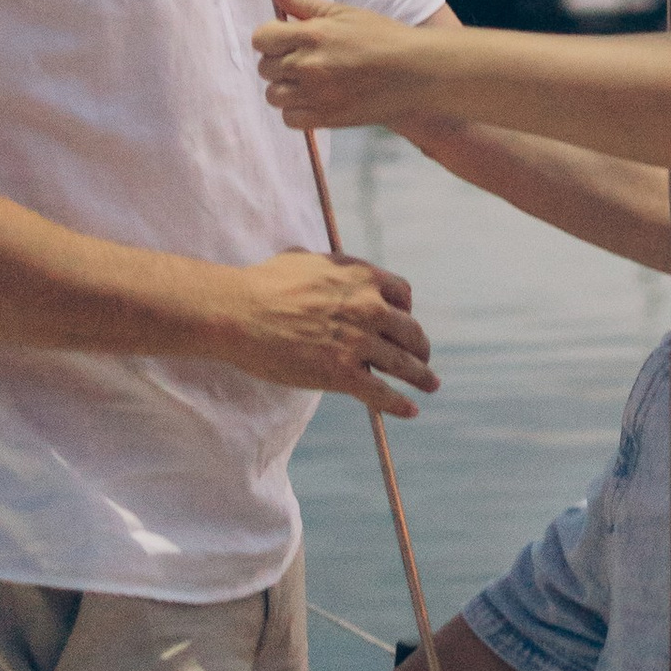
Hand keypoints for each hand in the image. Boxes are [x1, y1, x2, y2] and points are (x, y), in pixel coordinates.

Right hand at [205, 250, 436, 414]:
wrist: (239, 312)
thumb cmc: (263, 284)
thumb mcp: (306, 260)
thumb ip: (330, 267)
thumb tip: (332, 269)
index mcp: (361, 277)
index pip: (402, 294)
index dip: (405, 310)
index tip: (401, 322)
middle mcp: (368, 307)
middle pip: (410, 330)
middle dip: (420, 346)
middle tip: (423, 358)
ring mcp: (357, 341)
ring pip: (403, 363)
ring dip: (420, 376)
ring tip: (431, 385)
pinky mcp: (341, 372)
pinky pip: (381, 393)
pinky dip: (399, 404)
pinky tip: (411, 411)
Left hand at [253, 0, 422, 133]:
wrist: (415, 73)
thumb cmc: (382, 37)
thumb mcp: (343, 12)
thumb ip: (302, 2)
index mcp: (312, 34)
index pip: (261, 38)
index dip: (271, 37)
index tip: (286, 38)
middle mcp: (309, 65)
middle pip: (265, 67)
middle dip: (279, 61)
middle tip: (304, 58)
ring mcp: (316, 95)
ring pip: (273, 95)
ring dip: (285, 88)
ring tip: (309, 80)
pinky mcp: (326, 118)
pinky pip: (289, 119)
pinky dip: (297, 111)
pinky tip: (315, 98)